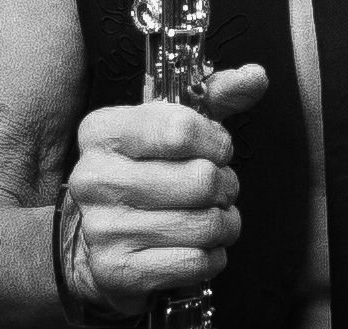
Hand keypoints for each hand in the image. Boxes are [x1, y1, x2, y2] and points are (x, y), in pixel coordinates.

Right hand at [57, 64, 268, 317]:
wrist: (92, 237)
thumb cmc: (143, 170)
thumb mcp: (171, 122)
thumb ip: (215, 95)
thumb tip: (256, 77)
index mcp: (103, 131)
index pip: (180, 129)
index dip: (215, 140)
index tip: (218, 148)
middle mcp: (94, 178)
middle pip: (199, 179)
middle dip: (225, 184)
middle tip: (220, 186)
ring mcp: (103, 228)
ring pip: (203, 224)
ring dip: (224, 221)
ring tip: (215, 215)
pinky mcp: (118, 271)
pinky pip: (195, 262)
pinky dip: (213, 255)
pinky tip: (201, 244)